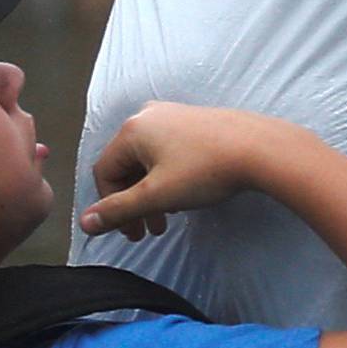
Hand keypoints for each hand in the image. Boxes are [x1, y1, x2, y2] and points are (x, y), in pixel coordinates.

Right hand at [80, 103, 283, 242]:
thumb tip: (85, 223)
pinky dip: (169, 178)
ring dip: (152, 194)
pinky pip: (170, 152)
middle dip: (134, 203)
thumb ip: (118, 210)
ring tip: (167, 220)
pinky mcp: (197, 122)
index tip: (129, 232)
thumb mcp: (157, 195)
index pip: (104, 172)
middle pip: (127, 166)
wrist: (261, 149)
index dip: (111, 206)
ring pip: (150, 161)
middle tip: (147, 232)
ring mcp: (175, 115)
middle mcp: (150, 116)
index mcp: (133, 129)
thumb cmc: (206, 170)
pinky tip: (185, 197)